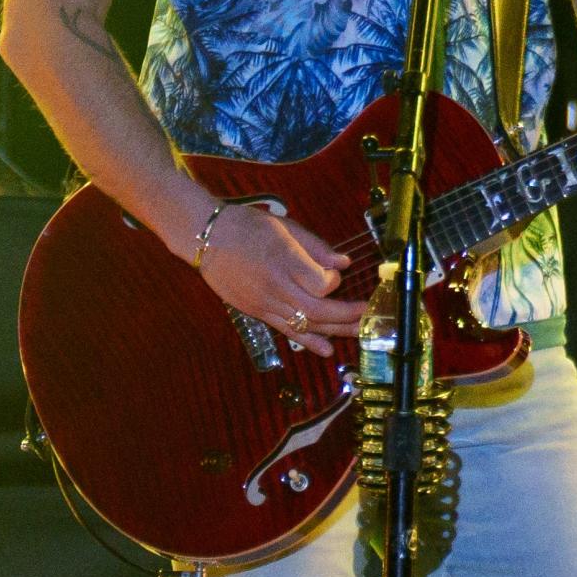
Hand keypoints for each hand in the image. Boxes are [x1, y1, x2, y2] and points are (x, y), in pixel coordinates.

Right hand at [195, 203, 369, 358]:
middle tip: (368, 313)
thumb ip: (317, 247)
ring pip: (305, 325)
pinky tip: (327, 350)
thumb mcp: (286, 227)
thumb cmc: (249, 226)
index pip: (320, 284)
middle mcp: (275, 286)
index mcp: (284, 260)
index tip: (335, 274)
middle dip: (347, 315)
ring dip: (335, 330)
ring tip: (360, 332)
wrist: (208, 239)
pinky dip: (308, 341)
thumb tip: (345, 263)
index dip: (334, 282)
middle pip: (318, 311)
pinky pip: (286, 331)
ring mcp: (264, 303)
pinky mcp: (256, 313)